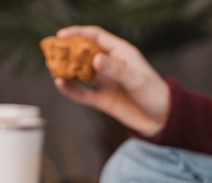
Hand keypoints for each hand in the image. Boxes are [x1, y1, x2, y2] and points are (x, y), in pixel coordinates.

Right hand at [52, 26, 169, 135]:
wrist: (162, 120)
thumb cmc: (155, 94)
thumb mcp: (137, 80)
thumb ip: (116, 70)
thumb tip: (95, 58)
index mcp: (121, 53)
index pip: (96, 37)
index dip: (78, 34)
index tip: (62, 35)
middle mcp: (111, 65)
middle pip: (84, 54)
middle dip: (67, 51)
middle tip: (50, 50)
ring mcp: (105, 82)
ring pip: (81, 73)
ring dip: (66, 69)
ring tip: (50, 66)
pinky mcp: (102, 100)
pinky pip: (83, 93)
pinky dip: (71, 89)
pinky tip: (60, 83)